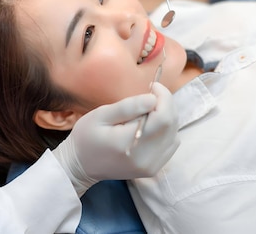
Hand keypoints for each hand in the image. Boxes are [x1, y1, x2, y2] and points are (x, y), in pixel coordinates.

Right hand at [53, 83, 178, 195]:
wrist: (81, 166)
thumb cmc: (86, 137)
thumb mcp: (101, 115)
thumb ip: (128, 107)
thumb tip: (153, 99)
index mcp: (129, 143)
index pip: (163, 118)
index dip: (164, 97)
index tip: (152, 86)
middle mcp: (145, 158)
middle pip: (171, 125)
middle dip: (166, 104)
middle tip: (151, 95)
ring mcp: (151, 166)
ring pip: (174, 134)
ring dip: (167, 117)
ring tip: (148, 110)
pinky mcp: (153, 169)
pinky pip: (171, 145)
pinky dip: (166, 131)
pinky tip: (151, 126)